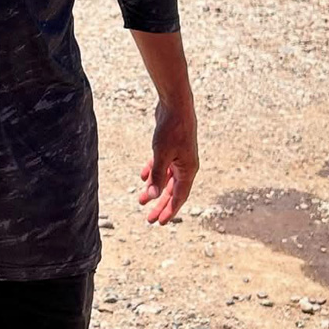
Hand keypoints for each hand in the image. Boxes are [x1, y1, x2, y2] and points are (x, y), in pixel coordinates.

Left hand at [138, 100, 198, 224]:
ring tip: (140, 200)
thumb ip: (157, 175)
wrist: (175, 105)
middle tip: (149, 219)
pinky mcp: (171, 147)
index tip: (160, 222)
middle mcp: (185, 165)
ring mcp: (178, 156)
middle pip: (172, 191)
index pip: (179, 197)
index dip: (169, 210)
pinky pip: (162, 165)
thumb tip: (152, 195)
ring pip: (166, 179)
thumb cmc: (172, 130)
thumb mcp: (162, 155)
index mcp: (188, 170)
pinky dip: (153, 171)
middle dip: (160, 205)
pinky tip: (142, 176)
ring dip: (154, 188)